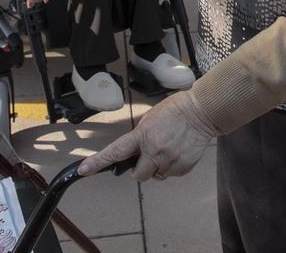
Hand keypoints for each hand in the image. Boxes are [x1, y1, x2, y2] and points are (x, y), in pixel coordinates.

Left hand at [79, 91, 216, 180]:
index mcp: (143, 136)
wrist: (202, 112)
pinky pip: (171, 173)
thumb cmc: (176, 110)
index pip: (116, 152)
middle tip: (150, 155)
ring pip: (157, 175)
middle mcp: (154, 151)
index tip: (83, 170)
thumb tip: (137, 153)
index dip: (98, 162)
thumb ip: (141, 137)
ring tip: (170, 147)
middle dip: (142, 168)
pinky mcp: (183, 168)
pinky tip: (179, 150)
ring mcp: (169, 161)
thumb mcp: (150, 119)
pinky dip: (173, 166)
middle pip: (139, 175)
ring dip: (159, 166)